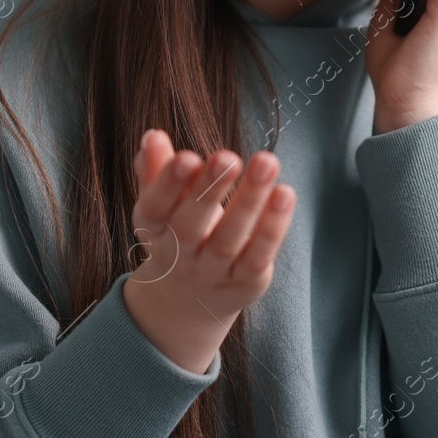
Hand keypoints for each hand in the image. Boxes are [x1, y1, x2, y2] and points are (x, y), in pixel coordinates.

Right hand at [121, 128, 294, 372]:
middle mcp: (180, 254)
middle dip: (208, 190)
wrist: (189, 301)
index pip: (155, 208)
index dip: (168, 184)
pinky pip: (259, 255)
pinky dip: (272, 227)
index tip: (187, 157)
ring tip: (266, 163)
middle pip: (190, 225)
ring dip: (249, 201)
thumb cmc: (179, 235)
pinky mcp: (245, 281)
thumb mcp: (163, 206)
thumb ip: (156, 170)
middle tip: (227, 156)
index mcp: (154, 229)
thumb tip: (152, 136)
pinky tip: (285, 194)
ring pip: (229, 240)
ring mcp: (212, 271)